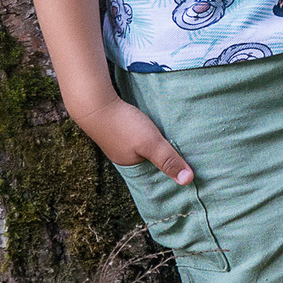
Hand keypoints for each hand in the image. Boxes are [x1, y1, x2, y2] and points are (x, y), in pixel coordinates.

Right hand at [69, 95, 193, 184]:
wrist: (94, 101)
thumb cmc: (123, 125)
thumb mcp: (151, 144)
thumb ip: (168, 160)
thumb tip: (188, 181)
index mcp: (129, 164)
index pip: (153, 171)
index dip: (167, 168)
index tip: (185, 164)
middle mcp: (122, 154)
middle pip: (148, 156)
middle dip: (162, 153)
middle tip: (182, 148)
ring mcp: (117, 138)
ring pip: (142, 142)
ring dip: (153, 138)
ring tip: (170, 134)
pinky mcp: (116, 122)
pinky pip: (135, 129)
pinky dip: (144, 127)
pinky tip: (152, 121)